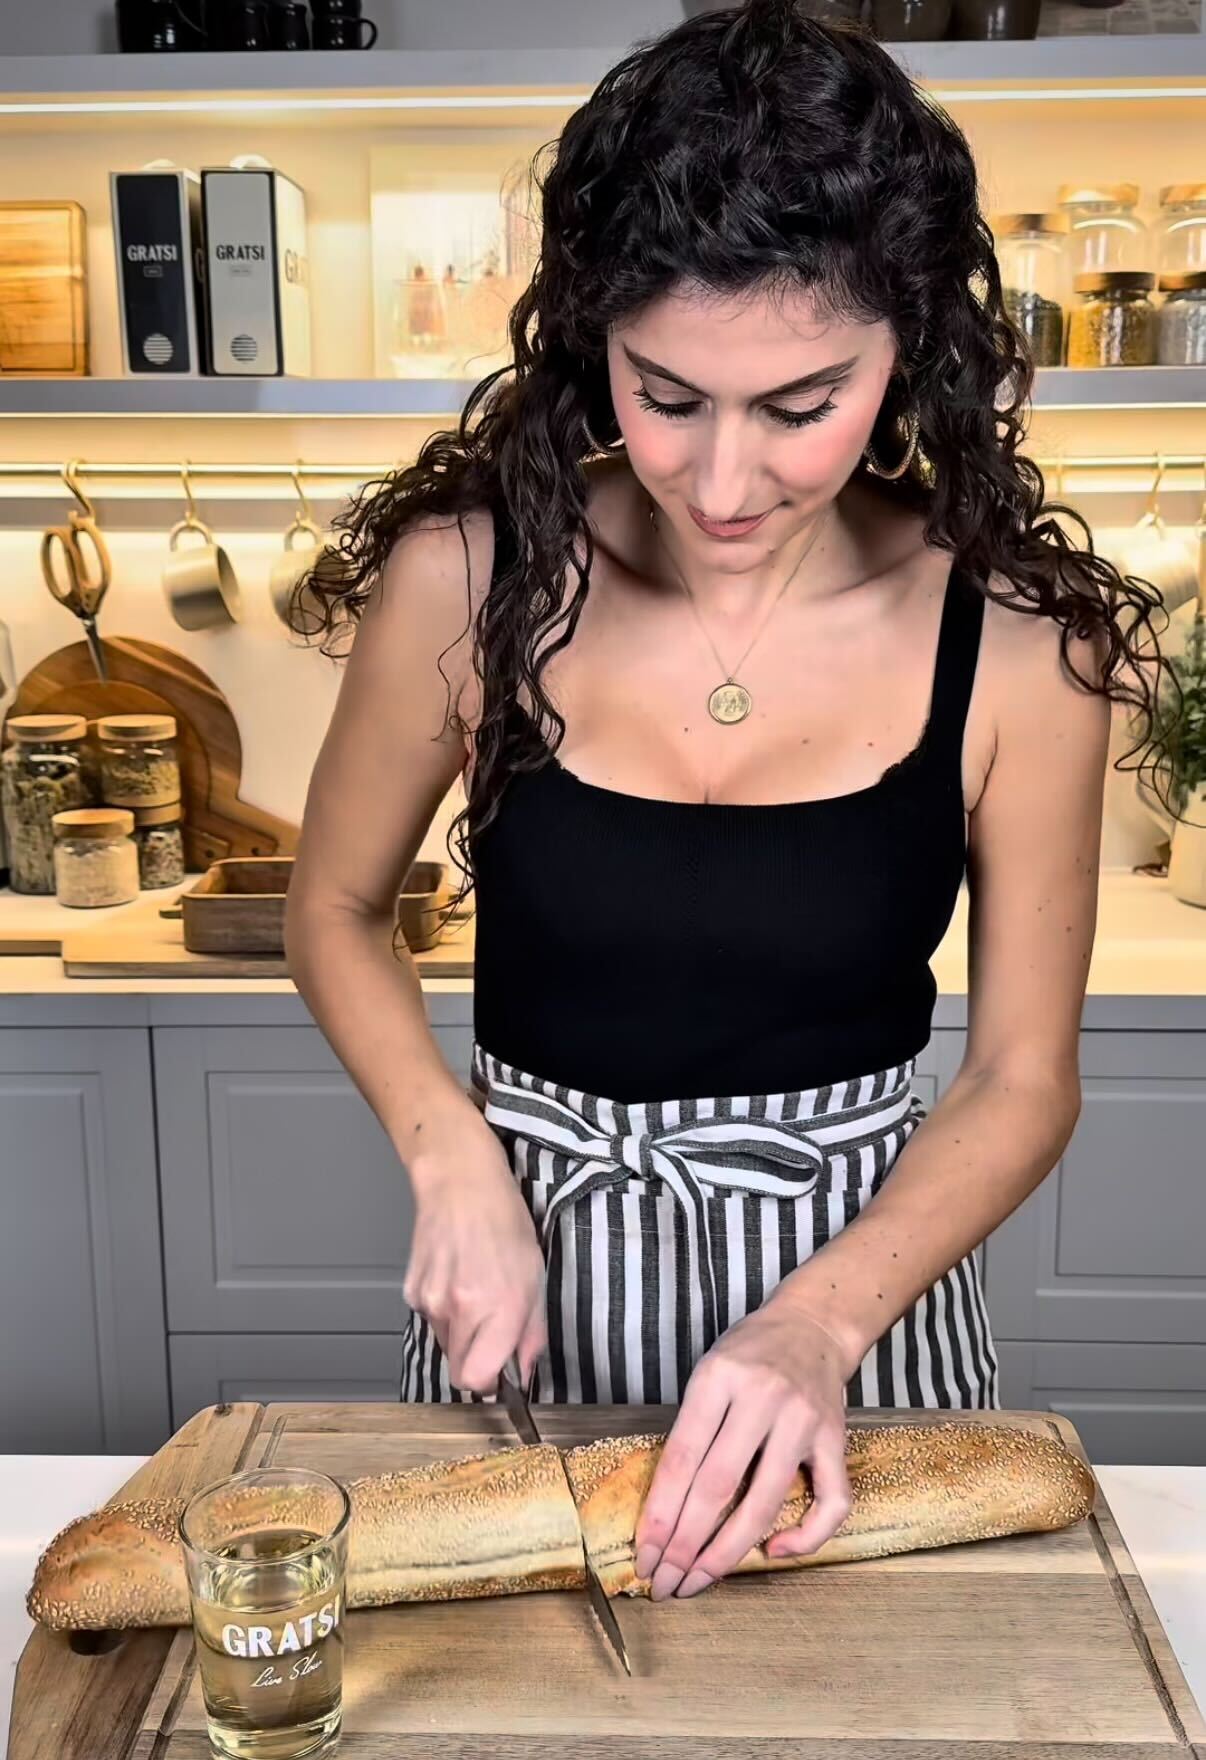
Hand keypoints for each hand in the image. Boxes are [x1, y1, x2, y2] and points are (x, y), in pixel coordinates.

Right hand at [403, 1121, 546, 1395]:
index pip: (477, 1379)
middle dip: (476, 1359)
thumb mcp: (536, 1276)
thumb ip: (532, 1333)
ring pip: (445, 1344)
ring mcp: (429, 1301)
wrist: (460, 1183)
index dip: (490, 1382)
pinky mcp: (410, 1291)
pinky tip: (455, 1277)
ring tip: (474, 1290)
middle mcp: (460, 1309)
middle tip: (491, 1328)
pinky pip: (430, 1320)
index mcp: (498, 1307)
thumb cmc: (505, 1222)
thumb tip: (523, 1374)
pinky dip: (443, 1310)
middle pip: (459, 1370)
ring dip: (461, 1332)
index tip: (501, 1369)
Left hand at [632, 1291, 854, 1599]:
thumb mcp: (708, 1371)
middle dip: (684, 1544)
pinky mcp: (835, 1439)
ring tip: (697, 1581)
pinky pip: (830, 1503)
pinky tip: (771, 1552)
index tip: (643, 1554)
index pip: (682, 1459)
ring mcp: (803, 1421)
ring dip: (726, 1553)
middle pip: (716, 1487)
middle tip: (663, 1583)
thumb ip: (692, 1428)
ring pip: (764, 1503)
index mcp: (719, 1378)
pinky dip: (804, 1538)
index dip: (659, 1514)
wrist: (813, 1324)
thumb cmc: (750, 1353)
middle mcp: (762, 1398)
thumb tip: (667, 1506)